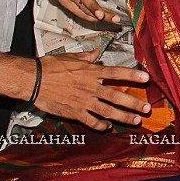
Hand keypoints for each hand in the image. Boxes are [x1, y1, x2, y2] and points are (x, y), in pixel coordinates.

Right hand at [34, 52, 150, 130]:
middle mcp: (90, 87)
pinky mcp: (74, 112)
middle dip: (134, 104)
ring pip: (108, 111)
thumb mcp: (71, 57)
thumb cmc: (50, 66)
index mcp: (91, 72)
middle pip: (117, 96)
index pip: (117, 73)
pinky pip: (91, 121)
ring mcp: (83, 101)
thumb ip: (86, 56)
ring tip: (136, 121)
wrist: (33, 80)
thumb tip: (95, 53)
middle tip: (146, 109)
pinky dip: (100, 126)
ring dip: (123, 117)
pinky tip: (107, 127)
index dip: (132, 75)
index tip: (146, 78)